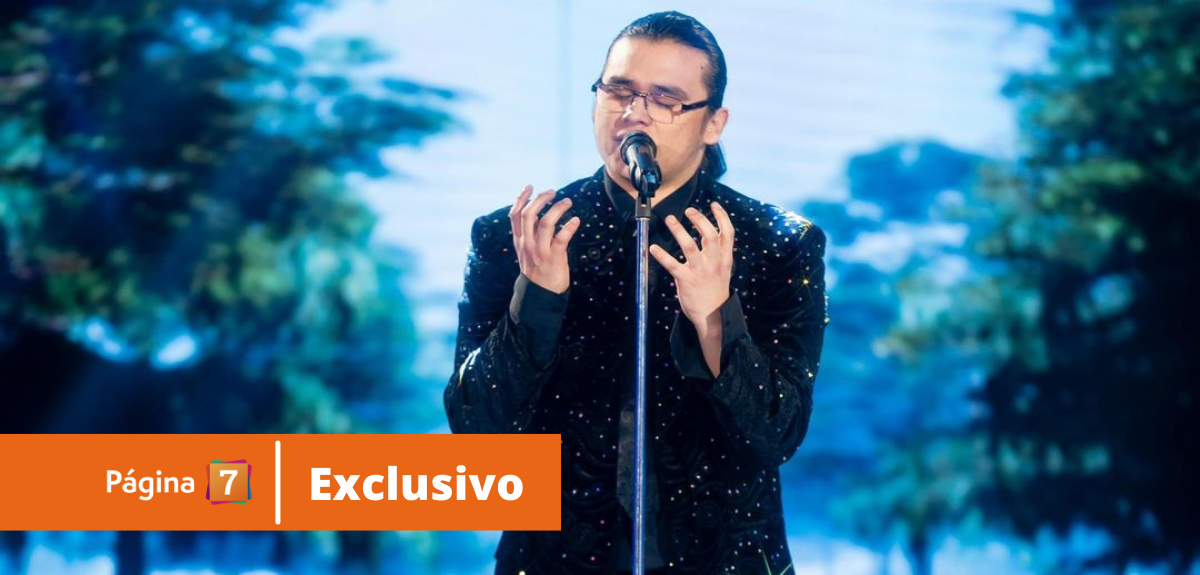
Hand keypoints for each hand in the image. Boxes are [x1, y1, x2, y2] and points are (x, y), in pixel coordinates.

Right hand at [510, 185, 580, 293]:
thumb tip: (535, 214)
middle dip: (540, 199)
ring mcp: (540, 251)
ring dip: (557, 209)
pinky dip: (569, 227)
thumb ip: (528, 234)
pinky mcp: (554, 258)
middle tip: (552, 192)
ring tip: (567, 202)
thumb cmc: (537, 270)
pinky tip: (576, 220)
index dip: (521, 198)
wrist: (540, 294)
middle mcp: (527, 244)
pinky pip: (561, 239)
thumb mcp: (526, 250)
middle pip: (529, 215)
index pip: (515, 215)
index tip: (530, 187)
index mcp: (519, 241)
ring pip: (545, 223)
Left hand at [649, 202, 733, 327]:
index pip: (728, 233)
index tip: (713, 204)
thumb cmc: (715, 290)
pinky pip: (672, 265)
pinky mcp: (686, 280)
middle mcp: (714, 262)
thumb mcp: (722, 269)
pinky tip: (653, 248)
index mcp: (725, 258)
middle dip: (700, 220)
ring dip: (679, 231)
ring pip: (690, 247)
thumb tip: (708, 232)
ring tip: (670, 219)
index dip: (722, 216)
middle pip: (710, 235)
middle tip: (689, 210)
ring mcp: (700, 271)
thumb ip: (716, 251)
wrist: (713, 315)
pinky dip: (662, 255)